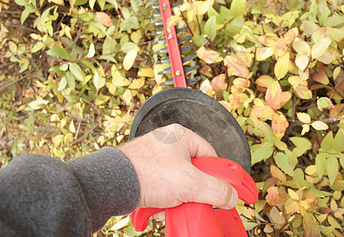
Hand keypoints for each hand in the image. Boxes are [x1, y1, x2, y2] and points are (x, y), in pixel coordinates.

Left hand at [118, 124, 238, 209]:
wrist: (113, 185)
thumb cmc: (147, 173)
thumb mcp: (190, 183)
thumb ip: (216, 190)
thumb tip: (230, 196)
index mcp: (181, 136)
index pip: (210, 155)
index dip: (218, 174)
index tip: (226, 188)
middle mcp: (167, 144)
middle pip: (195, 171)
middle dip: (196, 190)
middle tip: (197, 200)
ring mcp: (154, 158)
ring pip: (179, 181)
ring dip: (180, 198)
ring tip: (174, 205)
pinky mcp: (144, 172)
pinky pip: (164, 187)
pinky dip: (165, 199)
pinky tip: (161, 207)